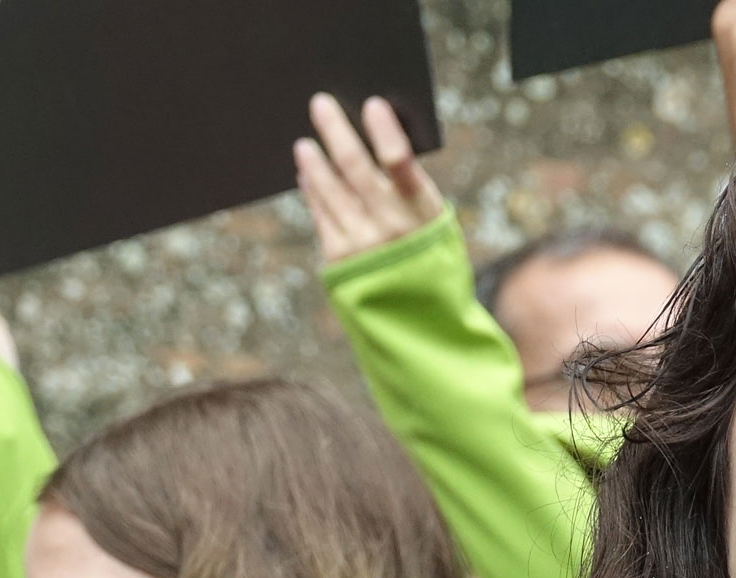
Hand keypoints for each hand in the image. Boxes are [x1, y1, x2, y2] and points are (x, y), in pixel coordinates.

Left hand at [294, 93, 443, 265]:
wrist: (418, 316)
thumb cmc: (427, 253)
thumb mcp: (432, 221)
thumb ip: (409, 187)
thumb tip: (377, 141)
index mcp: (420, 210)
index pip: (400, 161)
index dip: (384, 131)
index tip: (372, 104)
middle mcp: (389, 225)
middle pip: (354, 167)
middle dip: (335, 131)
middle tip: (320, 103)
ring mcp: (360, 243)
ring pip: (329, 191)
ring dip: (314, 163)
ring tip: (303, 143)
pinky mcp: (339, 260)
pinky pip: (321, 216)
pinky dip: (313, 192)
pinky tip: (307, 176)